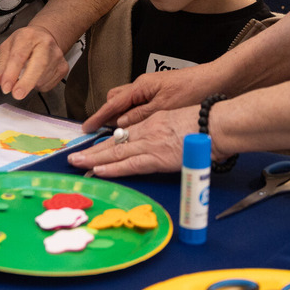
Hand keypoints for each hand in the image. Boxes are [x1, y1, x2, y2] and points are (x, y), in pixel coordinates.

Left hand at [0, 24, 67, 99]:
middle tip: (17, 94)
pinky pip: (49, 84)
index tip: (6, 87)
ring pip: (43, 78)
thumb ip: (1, 65)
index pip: (19, 56)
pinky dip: (39, 86)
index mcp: (28, 36)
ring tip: (25, 77)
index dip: (11, 74)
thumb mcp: (7, 47)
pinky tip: (36, 77)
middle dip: (27, 82)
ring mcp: (57, 55)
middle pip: (39, 65)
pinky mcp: (63, 67)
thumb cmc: (25, 43)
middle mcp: (46, 43)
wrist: (44, 37)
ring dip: (30, 85)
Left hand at [68, 107, 199, 176]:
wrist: (215, 124)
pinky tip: (98, 171)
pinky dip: (112, 168)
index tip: (95, 147)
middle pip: (114, 142)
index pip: (125, 133)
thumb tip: (168, 139)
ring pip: (115, 153)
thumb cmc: (205, 123)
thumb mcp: (180, 119)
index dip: (107, 142)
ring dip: (94, 159)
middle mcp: (147, 131)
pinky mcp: (156, 158)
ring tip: (77, 163)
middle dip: (92, 150)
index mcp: (153, 122)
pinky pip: (129, 165)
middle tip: (74, 156)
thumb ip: (169, 130)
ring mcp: (150, 144)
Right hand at [82, 66, 217, 131]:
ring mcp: (150, 88)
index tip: (86, 129)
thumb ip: (140, 114)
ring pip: (126, 101)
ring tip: (115, 132)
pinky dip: (131, 114)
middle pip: (115, 99)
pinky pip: (137, 103)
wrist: (214, 80)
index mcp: (142, 86)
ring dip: (119, 115)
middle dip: (106, 114)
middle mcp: (143, 85)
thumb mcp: (164, 106)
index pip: (113, 103)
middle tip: (100, 132)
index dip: (98, 117)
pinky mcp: (159, 92)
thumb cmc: (191, 91)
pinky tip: (135, 125)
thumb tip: (119, 124)